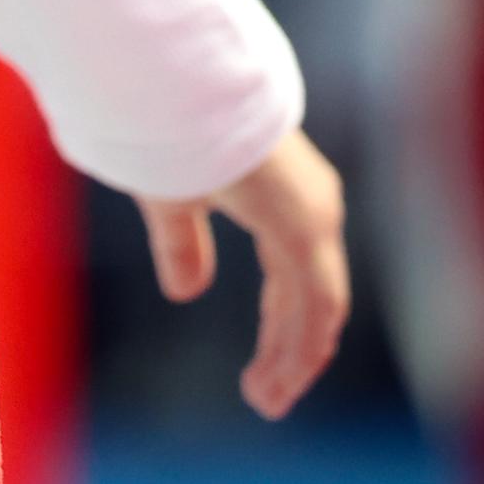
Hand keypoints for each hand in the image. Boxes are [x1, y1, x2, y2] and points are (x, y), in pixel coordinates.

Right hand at [136, 126, 349, 420]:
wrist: (168, 82)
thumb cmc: (166, 124)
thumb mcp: (171, 197)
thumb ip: (183, 242)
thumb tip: (186, 292)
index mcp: (283, 198)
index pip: (296, 281)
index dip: (280, 330)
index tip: (260, 373)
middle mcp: (310, 206)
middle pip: (312, 300)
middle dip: (288, 352)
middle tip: (264, 398)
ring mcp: (312, 216)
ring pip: (317, 309)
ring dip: (294, 360)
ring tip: (265, 401)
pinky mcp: (304, 226)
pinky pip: (313, 304)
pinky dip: (297, 348)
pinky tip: (273, 380)